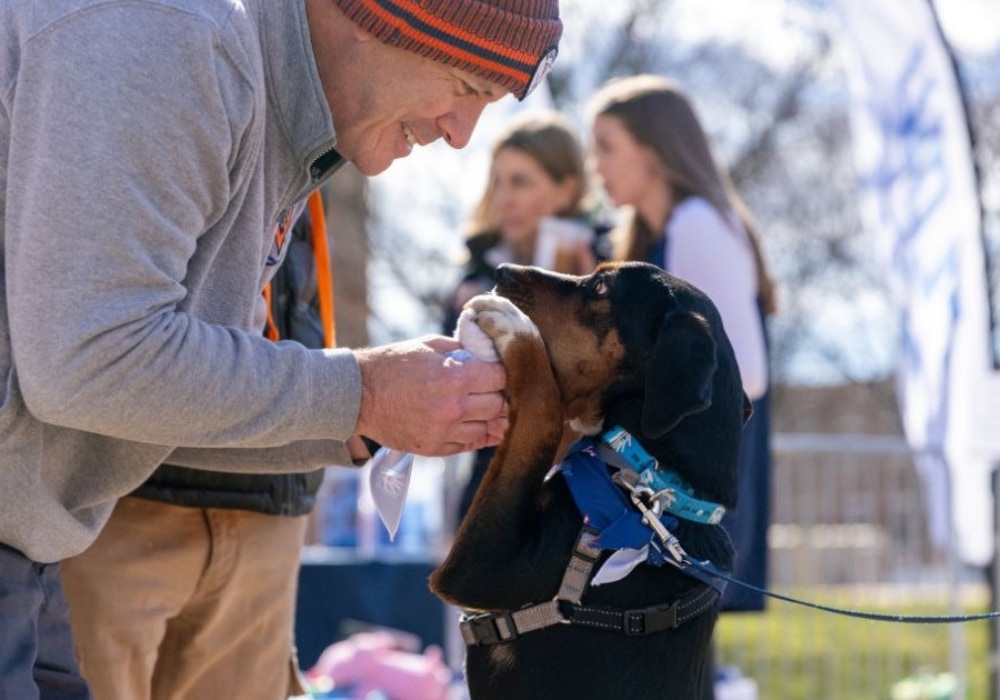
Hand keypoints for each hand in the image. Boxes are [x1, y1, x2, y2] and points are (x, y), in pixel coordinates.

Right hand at [353, 335, 506, 455]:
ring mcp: (444, 431)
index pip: (500, 378)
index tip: (496, 372)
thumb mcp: (429, 345)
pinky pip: (468, 445)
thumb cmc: (393, 364)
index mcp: (454, 377)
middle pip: (498, 405)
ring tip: (478, 406)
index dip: (501, 373)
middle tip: (489, 390)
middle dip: (497, 395)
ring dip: (486, 417)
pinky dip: (472, 434)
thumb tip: (489, 354)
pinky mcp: (434, 448)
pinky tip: (467, 422)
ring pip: (487, 428)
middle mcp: (453, 407)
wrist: (358, 394)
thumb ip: (462, 350)